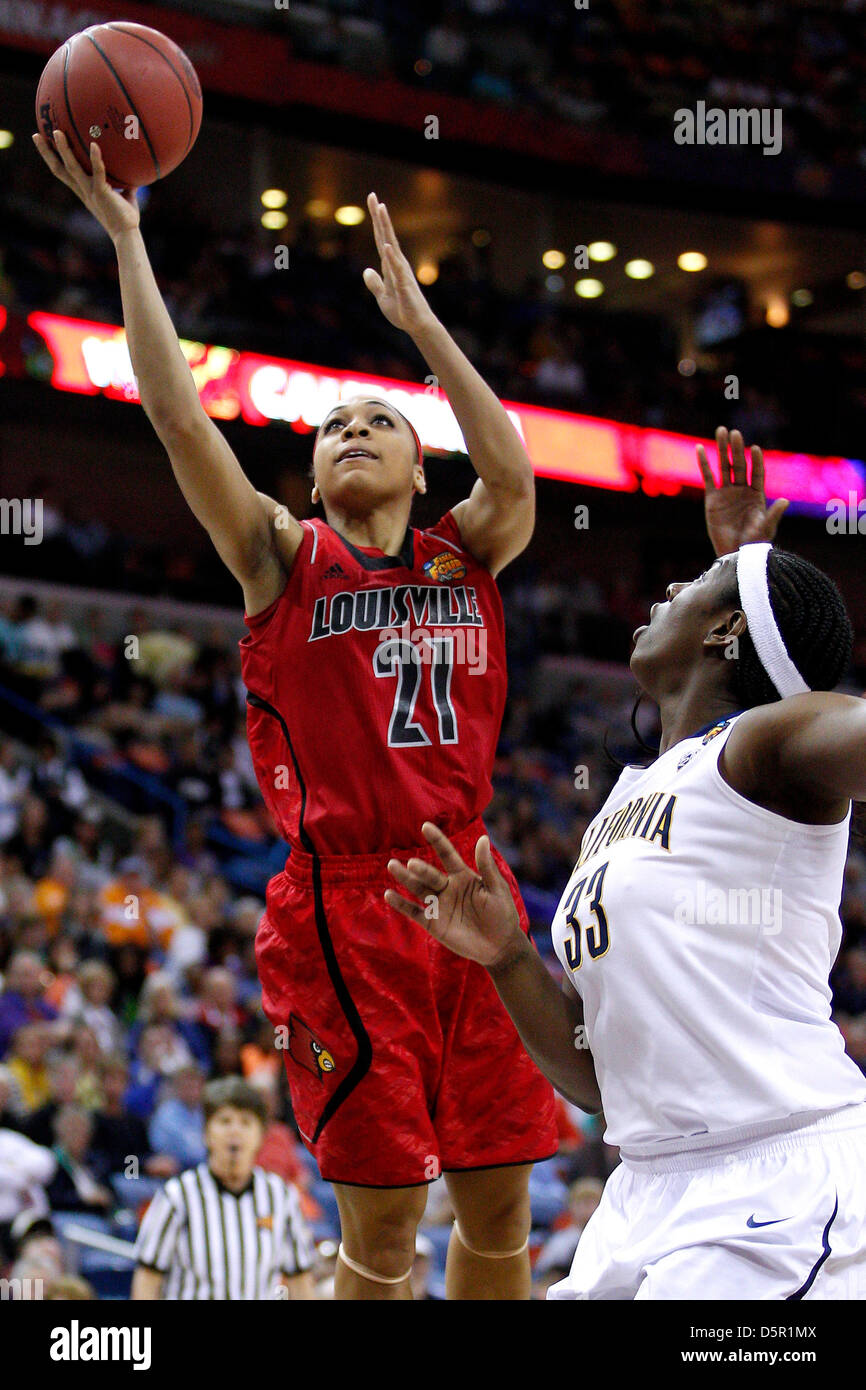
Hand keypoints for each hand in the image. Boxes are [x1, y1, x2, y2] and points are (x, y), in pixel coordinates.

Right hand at [32, 130, 139, 242]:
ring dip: (63, 150)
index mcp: (84, 191)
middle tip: (37, 135)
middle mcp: (83, 190)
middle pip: (59, 169)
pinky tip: (94, 144)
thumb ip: (124, 184)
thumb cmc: (126, 218)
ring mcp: (90, 192)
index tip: (43, 144)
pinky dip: (95, 158)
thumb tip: (133, 173)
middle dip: (47, 153)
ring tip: (57, 132)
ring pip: (71, 168)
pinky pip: (98, 172)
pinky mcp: (101, 193)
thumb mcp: (124, 197)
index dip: (51, 159)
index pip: (63, 173)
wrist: (126, 235)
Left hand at [362, 193, 436, 336]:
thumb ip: (375, 283)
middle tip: (372, 195)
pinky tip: (386, 244)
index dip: (376, 222)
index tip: (372, 202)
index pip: (381, 239)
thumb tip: (366, 270)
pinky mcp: (404, 284)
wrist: (416, 325)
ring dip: (386, 227)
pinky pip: (396, 268)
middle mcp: (397, 264)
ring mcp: (401, 272)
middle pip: (385, 235)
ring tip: (381, 208)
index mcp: (390, 266)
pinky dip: (391, 256)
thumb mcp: (382, 297)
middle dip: (379, 216)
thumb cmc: (402, 311)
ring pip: (391, 245)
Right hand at [385, 822, 524, 969]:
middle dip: (420, 868)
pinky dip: (401, 904)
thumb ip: (487, 867)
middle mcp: (447, 887)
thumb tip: (483, 838)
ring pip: (418, 889)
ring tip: (392, 866)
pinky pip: (414, 912)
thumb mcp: (497, 889)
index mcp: (463, 876)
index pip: (447, 855)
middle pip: (430, 874)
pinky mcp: (433, 923)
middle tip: (411, 864)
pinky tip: (388, 895)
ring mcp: (439, 904)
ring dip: (405, 879)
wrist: (499, 946)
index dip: (437, 841)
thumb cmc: (502, 913)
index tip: (425, 826)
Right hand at [698, 426, 787, 556]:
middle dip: (737, 449)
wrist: (734, 553)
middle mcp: (742, 490)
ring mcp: (726, 493)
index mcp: (757, 494)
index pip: (757, 473)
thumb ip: (774, 514)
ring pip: (724, 466)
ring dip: (722, 449)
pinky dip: (704, 463)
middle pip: (739, 465)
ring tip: (721, 430)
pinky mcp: (712, 499)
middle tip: (734, 432)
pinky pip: (708, 477)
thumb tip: (785, 501)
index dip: (756, 461)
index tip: (755, 449)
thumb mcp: (766, 528)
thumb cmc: (753, 543)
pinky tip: (701, 448)